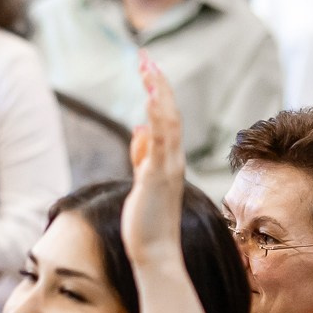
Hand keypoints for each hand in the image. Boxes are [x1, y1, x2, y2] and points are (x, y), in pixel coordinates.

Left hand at [120, 56, 187, 269]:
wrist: (157, 253)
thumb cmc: (148, 223)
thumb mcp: (142, 183)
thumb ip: (142, 156)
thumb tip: (139, 130)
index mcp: (169, 161)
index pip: (167, 119)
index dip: (158, 93)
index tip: (147, 70)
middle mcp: (173, 160)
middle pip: (170, 114)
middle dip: (158, 85)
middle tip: (145, 58)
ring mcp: (168, 168)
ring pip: (168, 123)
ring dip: (158, 94)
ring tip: (147, 68)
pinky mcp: (158, 177)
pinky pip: (161, 143)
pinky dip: (157, 119)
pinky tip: (149, 100)